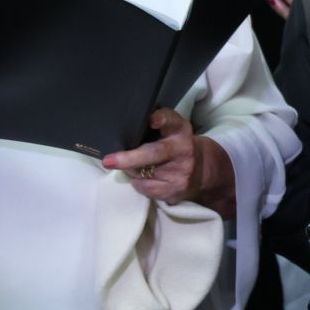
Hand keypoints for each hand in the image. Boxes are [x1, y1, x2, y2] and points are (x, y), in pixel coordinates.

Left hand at [103, 107, 233, 216]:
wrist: (201, 172)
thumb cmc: (175, 145)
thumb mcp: (171, 130)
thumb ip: (154, 126)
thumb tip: (121, 130)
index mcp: (180, 130)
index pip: (171, 120)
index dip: (162, 119)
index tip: (152, 119)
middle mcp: (183, 150)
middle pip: (154, 153)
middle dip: (130, 158)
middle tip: (109, 161)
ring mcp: (180, 173)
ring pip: (142, 173)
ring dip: (131, 170)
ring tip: (135, 166)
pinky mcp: (174, 191)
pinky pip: (144, 188)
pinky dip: (138, 182)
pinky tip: (145, 178)